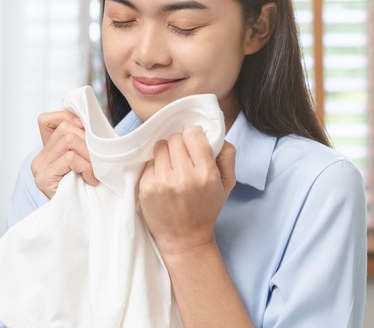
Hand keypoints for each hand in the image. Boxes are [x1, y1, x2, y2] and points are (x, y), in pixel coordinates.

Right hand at [30, 110, 98, 197]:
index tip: (86, 131)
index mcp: (46, 150)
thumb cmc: (87, 189)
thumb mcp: (85, 160)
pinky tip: (90, 180)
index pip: (47, 120)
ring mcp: (39, 168)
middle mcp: (39, 158)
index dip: (67, 118)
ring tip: (93, 172)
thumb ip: (81, 142)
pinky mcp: (44, 178)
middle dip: (88, 142)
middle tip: (96, 162)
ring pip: (69, 140)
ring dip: (89, 155)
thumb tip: (86, 120)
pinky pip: (70, 158)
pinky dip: (86, 167)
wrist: (80, 221)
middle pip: (65, 129)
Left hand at [138, 126, 236, 255]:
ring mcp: (163, 182)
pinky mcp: (147, 187)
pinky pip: (149, 162)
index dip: (193, 138)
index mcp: (206, 174)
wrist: (185, 239)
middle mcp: (184, 177)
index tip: (193, 147)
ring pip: (160, 147)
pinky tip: (163, 180)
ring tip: (172, 169)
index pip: (192, 134)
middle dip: (179, 146)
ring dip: (166, 154)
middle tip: (182, 160)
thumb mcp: (227, 184)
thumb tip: (215, 134)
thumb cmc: (206, 209)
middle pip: (175, 138)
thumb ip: (227, 155)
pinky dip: (156, 167)